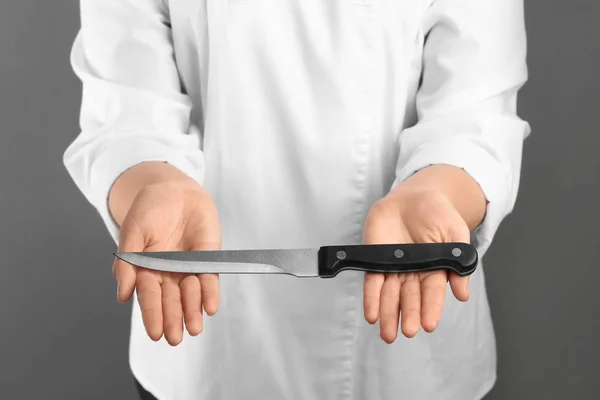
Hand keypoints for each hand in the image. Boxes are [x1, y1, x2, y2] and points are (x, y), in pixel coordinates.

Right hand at [112, 175, 220, 345]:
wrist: (173, 188)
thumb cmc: (148, 210)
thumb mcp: (132, 231)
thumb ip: (127, 262)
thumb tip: (122, 294)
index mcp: (146, 271)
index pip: (149, 297)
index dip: (152, 314)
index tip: (156, 333)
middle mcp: (168, 273)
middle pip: (171, 300)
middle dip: (173, 319)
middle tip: (174, 338)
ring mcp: (189, 266)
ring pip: (191, 294)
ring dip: (192, 311)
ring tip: (194, 328)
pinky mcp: (208, 256)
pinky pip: (209, 277)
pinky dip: (210, 292)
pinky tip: (210, 307)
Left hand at [362, 188, 471, 342]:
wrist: (414, 196)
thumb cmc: (438, 214)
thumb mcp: (455, 233)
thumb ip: (458, 261)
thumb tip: (463, 293)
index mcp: (435, 270)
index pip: (432, 293)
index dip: (431, 308)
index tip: (429, 324)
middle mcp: (413, 273)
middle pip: (410, 298)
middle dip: (408, 315)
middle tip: (408, 331)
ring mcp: (394, 268)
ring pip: (390, 295)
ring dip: (388, 314)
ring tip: (387, 333)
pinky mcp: (375, 260)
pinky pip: (372, 282)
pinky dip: (371, 299)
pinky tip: (372, 315)